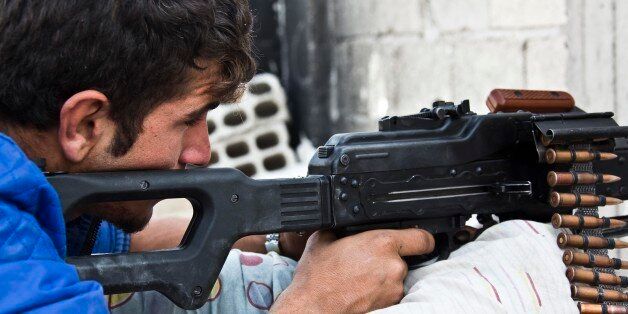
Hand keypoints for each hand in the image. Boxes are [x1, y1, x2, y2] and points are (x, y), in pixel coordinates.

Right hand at [271, 228, 434, 312]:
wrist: (313, 307)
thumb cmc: (317, 277)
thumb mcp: (324, 239)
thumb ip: (343, 229)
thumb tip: (346, 226)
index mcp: (381, 243)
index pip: (422, 238)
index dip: (421, 237)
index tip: (417, 239)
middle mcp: (393, 266)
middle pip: (403, 257)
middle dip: (388, 258)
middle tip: (366, 260)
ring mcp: (393, 288)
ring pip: (396, 276)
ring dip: (383, 275)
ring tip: (359, 276)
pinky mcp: (389, 304)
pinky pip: (390, 292)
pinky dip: (379, 290)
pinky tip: (360, 288)